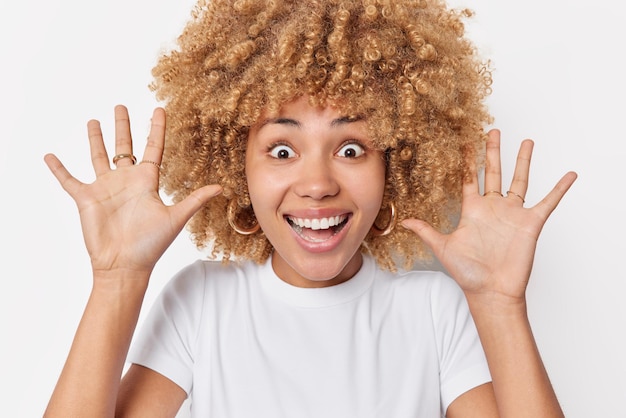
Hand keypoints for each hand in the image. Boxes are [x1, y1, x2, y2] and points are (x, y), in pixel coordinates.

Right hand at [44, 105, 221, 276]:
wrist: (125, 265)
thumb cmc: (151, 244)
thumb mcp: (175, 218)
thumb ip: (195, 200)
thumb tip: (220, 188)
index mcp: (147, 181)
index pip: (153, 148)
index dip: (156, 128)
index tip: (159, 109)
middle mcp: (126, 181)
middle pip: (124, 146)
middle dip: (122, 126)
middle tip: (121, 106)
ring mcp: (105, 188)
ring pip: (98, 157)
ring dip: (95, 139)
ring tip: (93, 121)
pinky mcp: (86, 199)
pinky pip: (69, 180)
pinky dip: (58, 169)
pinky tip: (49, 155)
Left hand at [402, 129, 576, 300]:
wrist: (491, 291)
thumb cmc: (467, 273)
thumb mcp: (443, 247)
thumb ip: (426, 231)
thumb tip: (403, 221)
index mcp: (472, 210)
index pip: (468, 178)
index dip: (466, 161)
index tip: (464, 141)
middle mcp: (492, 208)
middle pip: (493, 172)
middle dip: (493, 151)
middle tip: (493, 130)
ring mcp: (512, 214)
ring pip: (519, 180)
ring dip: (523, 161)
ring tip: (527, 141)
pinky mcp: (530, 223)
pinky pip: (548, 202)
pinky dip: (560, 188)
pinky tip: (569, 175)